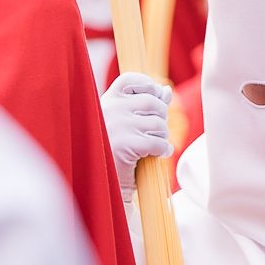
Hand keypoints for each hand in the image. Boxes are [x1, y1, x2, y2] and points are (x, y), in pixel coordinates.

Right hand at [101, 71, 172, 186]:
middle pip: (152, 102)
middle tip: (157, 132)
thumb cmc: (111, 152)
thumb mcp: (125, 124)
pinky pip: (157, 143)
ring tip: (156, 145)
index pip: (131, 80)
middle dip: (161, 118)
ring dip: (163, 136)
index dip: (148, 87)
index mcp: (106, 101)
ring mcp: (117, 126)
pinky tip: (158, 155)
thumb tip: (166, 90)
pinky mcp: (124, 145)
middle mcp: (110, 109)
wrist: (98, 183)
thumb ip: (144, 105)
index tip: (154, 103)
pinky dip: (163, 150)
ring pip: (158, 123)